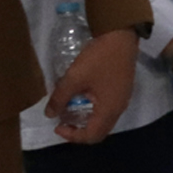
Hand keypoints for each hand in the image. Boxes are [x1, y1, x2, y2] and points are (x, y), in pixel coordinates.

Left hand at [46, 29, 137, 143]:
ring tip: (71, 110)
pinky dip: (94, 111)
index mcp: (109, 109)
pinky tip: (84, 98)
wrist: (121, 36)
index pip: (91, 135)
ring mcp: (123, 99)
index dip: (72, 136)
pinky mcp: (123, 90)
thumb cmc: (99, 58)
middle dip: (80, 131)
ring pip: (105, 121)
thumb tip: (49, 114)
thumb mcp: (74, 77)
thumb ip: (60, 98)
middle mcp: (119, 108)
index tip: (57, 125)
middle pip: (100, 132)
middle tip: (63, 122)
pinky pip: (108, 110)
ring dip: (87, 121)